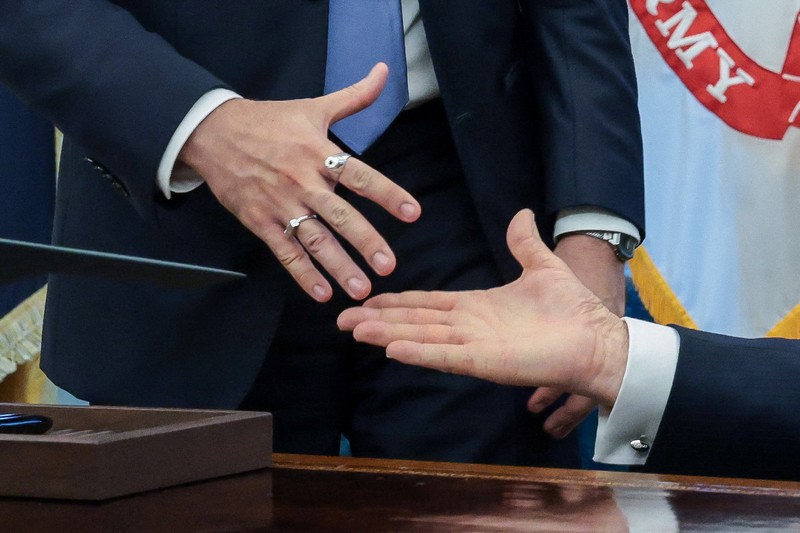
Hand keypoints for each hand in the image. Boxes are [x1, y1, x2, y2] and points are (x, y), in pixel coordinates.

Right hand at [179, 63, 420, 301]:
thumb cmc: (269, 121)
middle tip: (388, 265)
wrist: (213, 132)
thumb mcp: (313, 106)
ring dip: (338, 266)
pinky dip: (303, 273)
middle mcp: (303, 182)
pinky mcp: (260, 221)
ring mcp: (280, 204)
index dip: (387, 194)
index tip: (412, 213)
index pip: (360, 176)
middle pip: (339, 215)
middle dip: (365, 242)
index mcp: (319, 153)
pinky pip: (284, 252)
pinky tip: (322, 293)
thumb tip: (384, 73)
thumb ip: (354, 97)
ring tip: (361, 289)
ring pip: (314, 240)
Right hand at [338, 209, 628, 407]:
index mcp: (476, 306)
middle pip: (413, 322)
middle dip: (378, 320)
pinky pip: (445, 357)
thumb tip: (520, 214)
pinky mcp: (485, 362)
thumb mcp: (542, 266)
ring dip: (386, 334)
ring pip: (420, 338)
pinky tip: (391, 349)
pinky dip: (419, 353)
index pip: (427, 303)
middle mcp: (468, 328)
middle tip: (343, 319)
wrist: (597, 339)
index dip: (397, 301)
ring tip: (354, 329)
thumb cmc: (571, 310)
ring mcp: (474, 346)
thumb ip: (524, 243)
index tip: (369, 298)